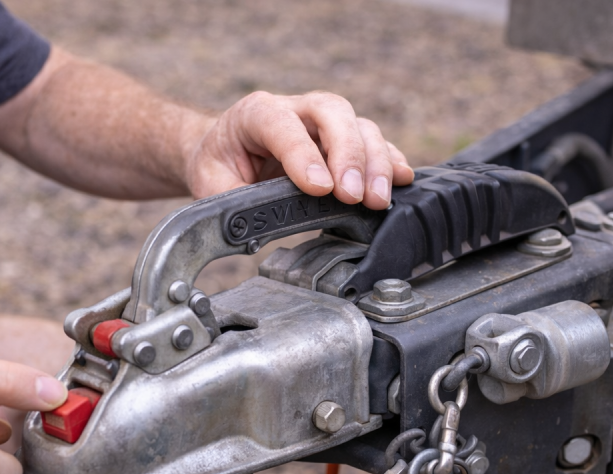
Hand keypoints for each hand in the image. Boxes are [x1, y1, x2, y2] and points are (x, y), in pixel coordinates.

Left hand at [185, 91, 414, 208]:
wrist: (225, 150)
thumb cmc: (219, 163)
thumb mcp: (210, 182)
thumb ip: (232, 200)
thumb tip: (255, 224)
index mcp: (256, 113)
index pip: (284, 126)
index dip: (304, 156)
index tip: (319, 188)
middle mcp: (296, 108)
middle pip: (334, 113)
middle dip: (348, 155)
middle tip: (353, 195)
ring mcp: (323, 121)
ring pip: (360, 126)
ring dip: (374, 164)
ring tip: (377, 200)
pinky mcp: (344, 139)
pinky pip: (374, 142)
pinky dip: (390, 161)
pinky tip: (402, 180)